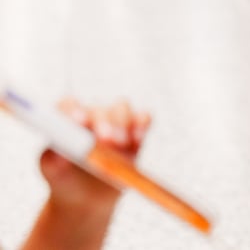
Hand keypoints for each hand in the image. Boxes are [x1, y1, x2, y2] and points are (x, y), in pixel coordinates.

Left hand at [40, 98, 150, 213]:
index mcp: (66, 120)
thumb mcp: (51, 171)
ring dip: (122, 123)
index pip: (68, 105)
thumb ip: (52, 160)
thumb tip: (61, 153)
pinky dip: (142, 125)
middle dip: (103, 121)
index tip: (79, 122)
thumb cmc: (64, 179)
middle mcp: (91, 115)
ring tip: (120, 144)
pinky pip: (143, 118)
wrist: (85, 197)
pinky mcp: (135, 131)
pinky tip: (137, 140)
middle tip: (106, 140)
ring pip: (122, 107)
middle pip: (98, 107)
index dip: (74, 110)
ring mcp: (115, 121)